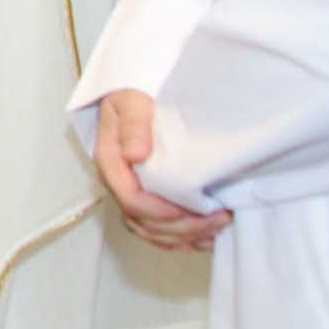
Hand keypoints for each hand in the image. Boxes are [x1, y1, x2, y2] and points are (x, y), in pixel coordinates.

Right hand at [95, 90, 229, 250]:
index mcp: (110, 160)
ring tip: (216, 228)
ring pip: (148, 230)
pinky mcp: (142, 193)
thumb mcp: (132, 98)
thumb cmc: (134, 93)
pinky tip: (202, 236)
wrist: (134, 90)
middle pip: (141, 221)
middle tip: (218, 218)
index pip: (131, 199)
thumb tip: (135, 154)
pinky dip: (178, 238)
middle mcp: (116, 180)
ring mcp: (128, 189)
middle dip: (181, 227)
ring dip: (182, 236)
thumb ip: (134, 124)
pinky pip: (154, 228)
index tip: (195, 208)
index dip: (163, 211)